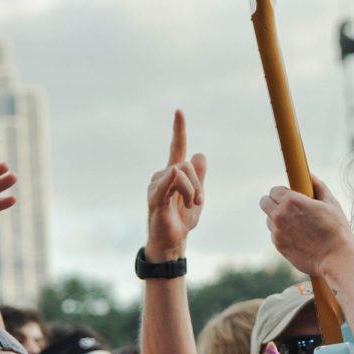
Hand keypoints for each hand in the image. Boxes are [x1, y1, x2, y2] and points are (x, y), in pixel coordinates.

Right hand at [145, 111, 206, 260]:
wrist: (172, 242)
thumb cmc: (182, 220)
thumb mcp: (197, 197)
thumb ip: (198, 177)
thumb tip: (200, 154)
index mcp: (173, 174)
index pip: (176, 148)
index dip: (178, 130)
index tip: (179, 112)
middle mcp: (161, 176)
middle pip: (186, 165)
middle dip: (198, 183)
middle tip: (199, 201)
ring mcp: (155, 186)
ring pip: (181, 174)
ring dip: (192, 191)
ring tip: (191, 206)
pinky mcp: (154, 199)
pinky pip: (166, 184)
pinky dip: (174, 182)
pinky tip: (174, 179)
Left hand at [260, 175, 352, 275]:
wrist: (336, 257)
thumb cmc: (337, 229)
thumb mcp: (331, 203)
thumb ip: (319, 187)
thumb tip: (310, 176)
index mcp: (292, 200)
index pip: (274, 190)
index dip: (283, 192)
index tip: (291, 196)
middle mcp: (280, 215)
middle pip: (265, 202)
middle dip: (274, 202)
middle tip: (288, 208)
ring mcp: (277, 231)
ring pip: (269, 220)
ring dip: (278, 219)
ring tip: (297, 225)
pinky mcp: (278, 245)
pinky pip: (275, 235)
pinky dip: (283, 234)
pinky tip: (299, 237)